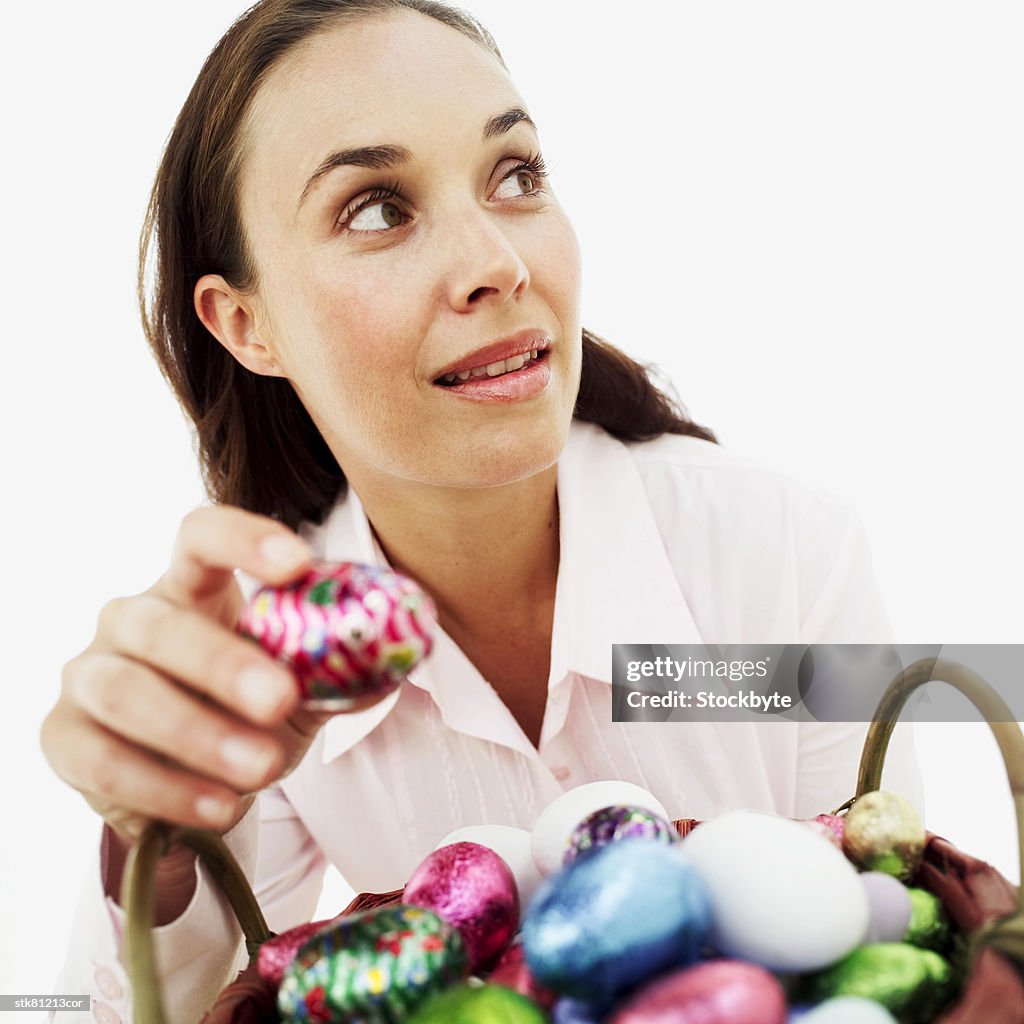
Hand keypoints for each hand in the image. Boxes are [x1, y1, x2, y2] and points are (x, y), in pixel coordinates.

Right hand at [41, 505, 382, 845]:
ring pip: (127, 692)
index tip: (298, 563)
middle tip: (280, 698)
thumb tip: (392, 657)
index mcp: (190, 586)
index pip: (201, 536)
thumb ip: (334, 670)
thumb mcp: (298, 688)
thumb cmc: (247, 713)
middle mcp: (130, 618)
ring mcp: (89, 675)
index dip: (244, 539)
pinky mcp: (64, 738)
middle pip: (162, 622)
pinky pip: (103, 761)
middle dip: (222, 662)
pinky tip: (221, 806)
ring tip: (261, 769)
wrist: (191, 783)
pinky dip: (167, 788)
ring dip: (198, 734)